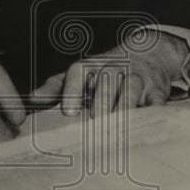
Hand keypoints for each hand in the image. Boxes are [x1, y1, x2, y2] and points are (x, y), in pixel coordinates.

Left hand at [29, 31, 189, 116]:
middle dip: (100, 105)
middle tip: (93, 129)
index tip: (68, 112)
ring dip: (123, 111)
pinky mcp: (156, 91)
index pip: (78, 72)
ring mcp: (137, 78)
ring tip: (115, 133)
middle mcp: (113, 68)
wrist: (147, 55)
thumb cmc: (105, 72)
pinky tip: (142, 132)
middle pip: (106, 83)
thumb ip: (55, 88)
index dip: (72, 90)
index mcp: (91, 65)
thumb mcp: (79, 74)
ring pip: (130, 91)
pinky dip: (150, 117)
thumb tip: (32, 101)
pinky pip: (154, 104)